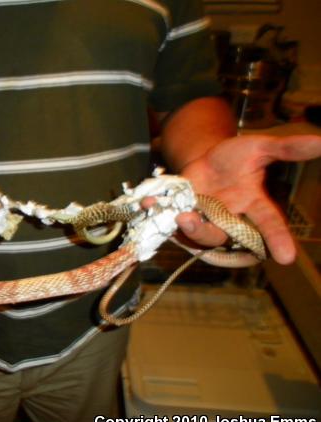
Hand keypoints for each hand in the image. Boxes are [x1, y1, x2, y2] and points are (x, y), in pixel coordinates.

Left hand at [177, 134, 320, 263]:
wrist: (204, 158)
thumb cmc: (235, 158)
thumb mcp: (258, 148)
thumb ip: (286, 148)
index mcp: (254, 205)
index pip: (270, 224)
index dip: (278, 240)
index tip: (286, 258)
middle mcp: (230, 218)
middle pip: (226, 236)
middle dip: (208, 233)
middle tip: (192, 220)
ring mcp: (206, 220)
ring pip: (202, 236)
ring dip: (190, 229)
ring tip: (181, 215)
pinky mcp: (184, 218)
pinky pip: (174, 225)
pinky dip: (163, 217)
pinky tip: (150, 203)